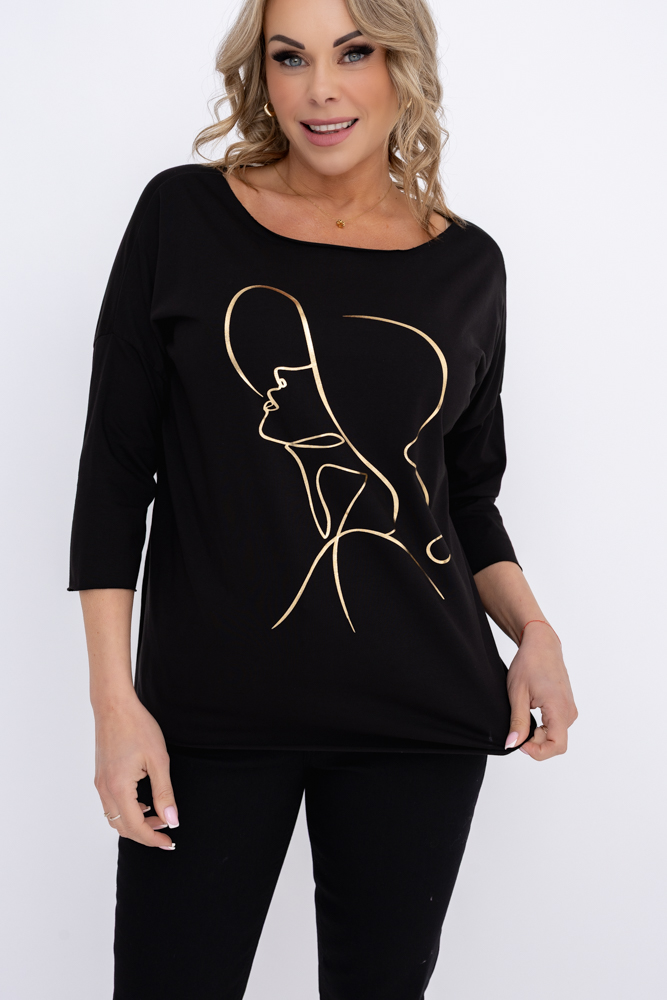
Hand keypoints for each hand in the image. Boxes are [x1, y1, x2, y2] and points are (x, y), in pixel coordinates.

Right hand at [94, 693, 178, 848]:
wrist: (114, 706)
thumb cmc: (137, 727)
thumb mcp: (158, 760)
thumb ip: (164, 793)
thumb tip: (171, 820)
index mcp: (119, 788)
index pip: (136, 827)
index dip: (153, 839)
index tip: (169, 842)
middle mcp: (105, 790)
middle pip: (123, 828)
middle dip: (145, 833)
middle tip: (167, 831)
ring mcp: (100, 783)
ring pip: (115, 818)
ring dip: (135, 823)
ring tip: (158, 817)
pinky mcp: (100, 776)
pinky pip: (111, 805)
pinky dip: (126, 811)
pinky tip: (143, 803)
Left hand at [505, 623, 577, 759]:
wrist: (541, 645)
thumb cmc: (530, 663)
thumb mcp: (517, 694)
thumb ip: (517, 722)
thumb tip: (513, 744)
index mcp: (559, 708)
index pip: (557, 746)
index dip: (538, 752)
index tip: (521, 744)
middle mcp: (569, 711)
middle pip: (556, 743)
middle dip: (536, 743)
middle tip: (517, 730)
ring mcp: (570, 709)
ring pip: (557, 736)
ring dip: (539, 735)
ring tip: (524, 716)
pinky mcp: (567, 707)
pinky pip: (558, 727)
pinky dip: (544, 728)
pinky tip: (531, 715)